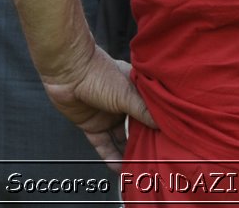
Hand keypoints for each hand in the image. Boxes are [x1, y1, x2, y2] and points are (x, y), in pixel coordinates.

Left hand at [41, 49, 155, 172]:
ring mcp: (107, 116)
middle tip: (156, 158)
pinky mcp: (92, 125)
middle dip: (145, 142)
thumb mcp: (127, 94)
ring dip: (128, 152)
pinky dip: (110, 156)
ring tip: (139, 167)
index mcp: (134, 91)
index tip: (170, 140)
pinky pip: (103, 144)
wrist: (68, 71)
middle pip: (136, 128)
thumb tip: (165, 124)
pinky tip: (118, 168)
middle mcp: (122, 104)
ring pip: (120, 139)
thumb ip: (145, 111)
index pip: (151, 112)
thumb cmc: (99, 75)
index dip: (159, 125)